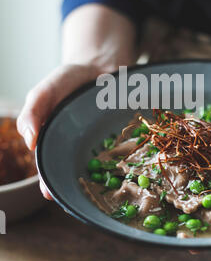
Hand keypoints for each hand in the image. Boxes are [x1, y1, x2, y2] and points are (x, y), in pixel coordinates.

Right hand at [17, 4, 135, 199]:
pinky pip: (126, 153)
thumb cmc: (69, 80)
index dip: (49, 182)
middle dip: (77, 186)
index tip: (50, 193)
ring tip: (105, 192)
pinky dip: (128, 162)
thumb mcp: (45, 92)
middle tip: (78, 196)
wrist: (100, 64)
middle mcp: (79, 148)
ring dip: (104, 181)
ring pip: (103, 169)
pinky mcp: (123, 138)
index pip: (50, 167)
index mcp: (56, 142)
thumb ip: (33, 112)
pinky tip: (131, 170)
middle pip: (77, 173)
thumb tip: (29, 142)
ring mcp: (103, 145)